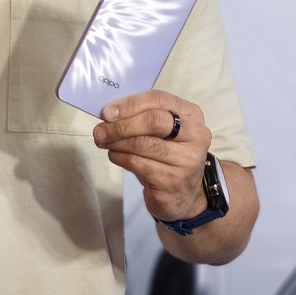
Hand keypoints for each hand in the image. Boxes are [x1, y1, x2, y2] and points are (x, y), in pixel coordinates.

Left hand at [93, 90, 210, 222]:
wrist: (183, 195)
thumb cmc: (168, 156)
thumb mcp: (163, 132)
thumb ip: (142, 117)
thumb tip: (109, 113)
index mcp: (191, 115)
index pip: (158, 99)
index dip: (130, 104)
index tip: (107, 112)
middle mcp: (195, 135)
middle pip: (153, 121)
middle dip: (121, 125)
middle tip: (100, 130)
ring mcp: (186, 159)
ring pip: (143, 143)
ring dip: (116, 142)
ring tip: (103, 142)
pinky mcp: (173, 180)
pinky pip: (138, 163)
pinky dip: (120, 157)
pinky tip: (114, 155)